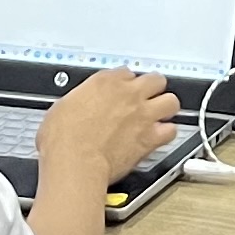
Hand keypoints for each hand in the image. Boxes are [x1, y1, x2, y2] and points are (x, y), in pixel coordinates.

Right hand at [35, 69, 176, 194]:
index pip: (125, 72)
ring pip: (171, 101)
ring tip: (160, 114)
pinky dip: (167, 133)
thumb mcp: (62, 107)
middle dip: (153, 88)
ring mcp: (143, 114)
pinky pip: (171, 130)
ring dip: (166, 107)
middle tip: (147, 97)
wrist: (76, 161)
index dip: (125, 83)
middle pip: (155, 79)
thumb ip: (80, 101)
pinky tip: (160, 137)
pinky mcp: (150, 137)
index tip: (121, 91)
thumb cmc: (63, 139)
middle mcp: (129, 93)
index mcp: (105, 81)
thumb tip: (77, 107)